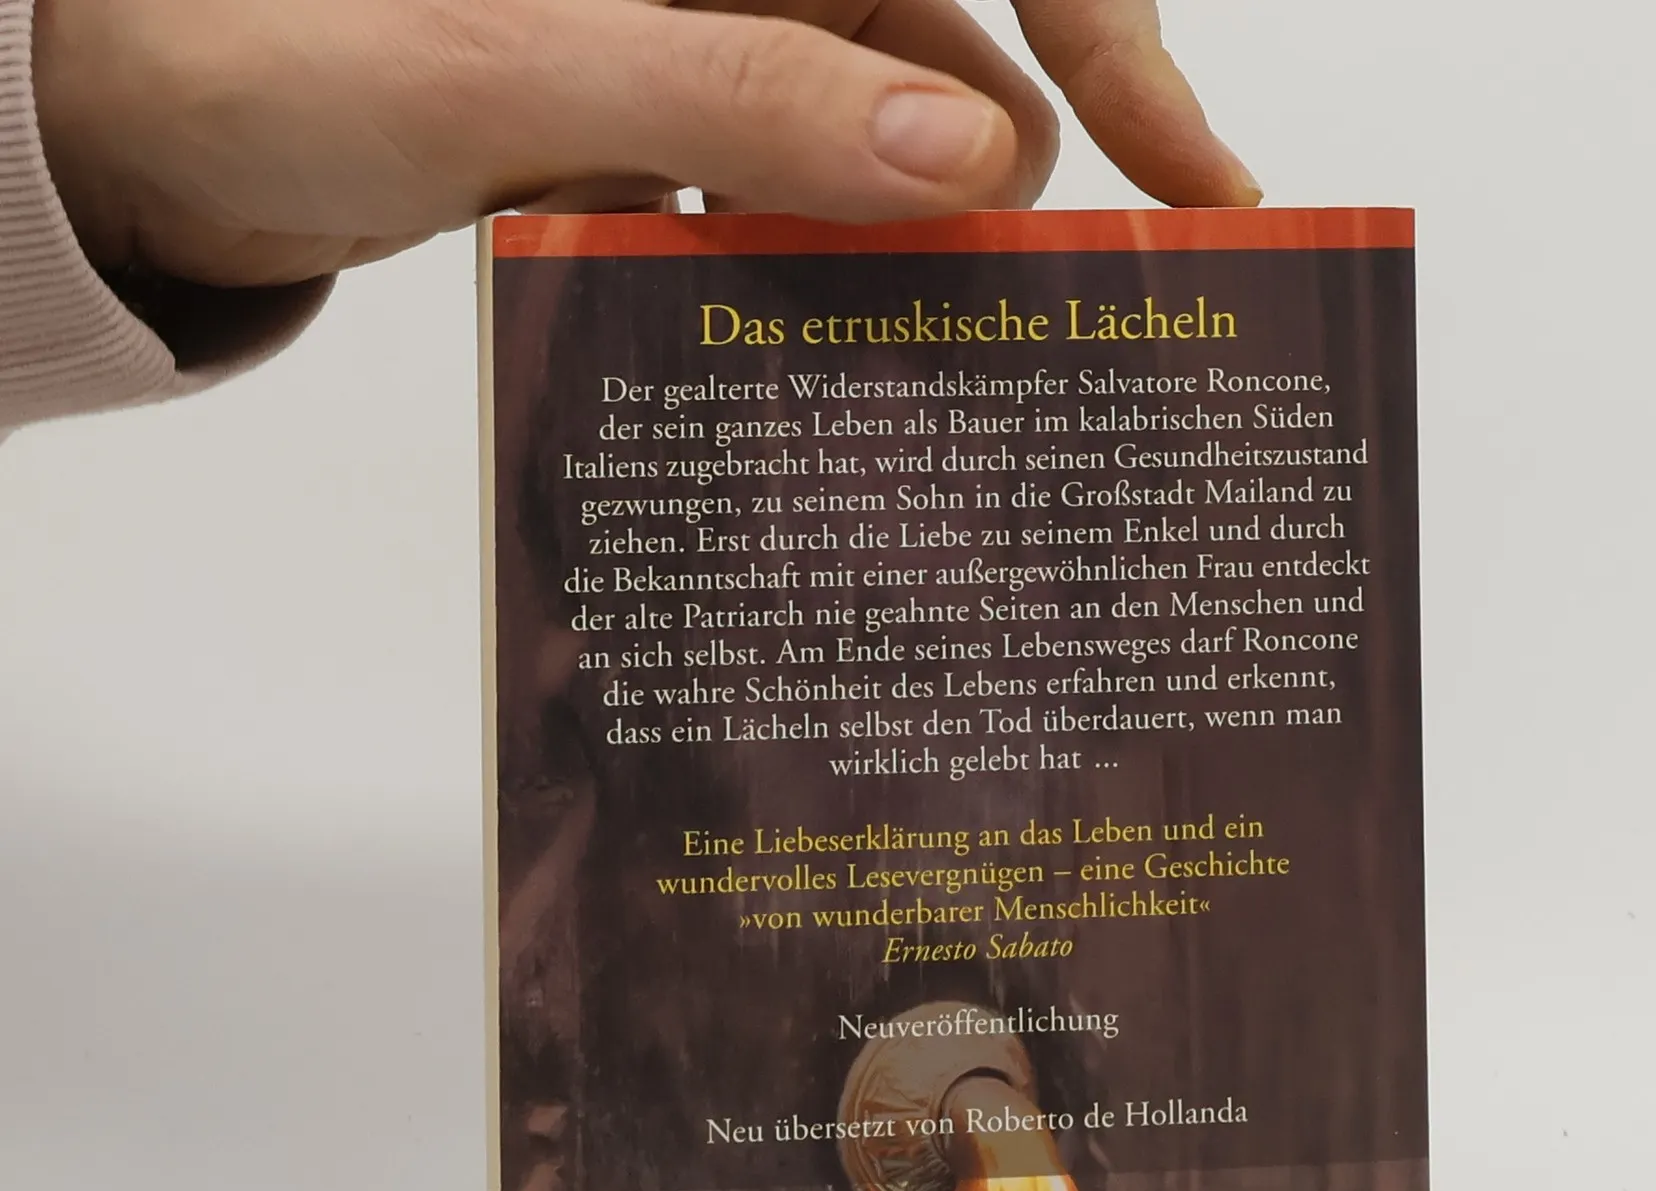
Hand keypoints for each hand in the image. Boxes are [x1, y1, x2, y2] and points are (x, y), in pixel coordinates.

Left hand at [30, 0, 1259, 287]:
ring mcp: (702, 29)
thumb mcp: (512, 69)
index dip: (1122, 51)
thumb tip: (966, 162)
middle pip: (956, 54)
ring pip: (874, 146)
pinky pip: (785, 191)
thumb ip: (736, 95)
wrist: (147, 128)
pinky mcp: (665, 113)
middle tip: (1028, 345)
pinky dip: (801, 269)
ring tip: (893, 381)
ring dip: (888, 258)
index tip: (1199, 197)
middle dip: (998, 198)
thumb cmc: (275, 50)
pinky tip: (781, 346)